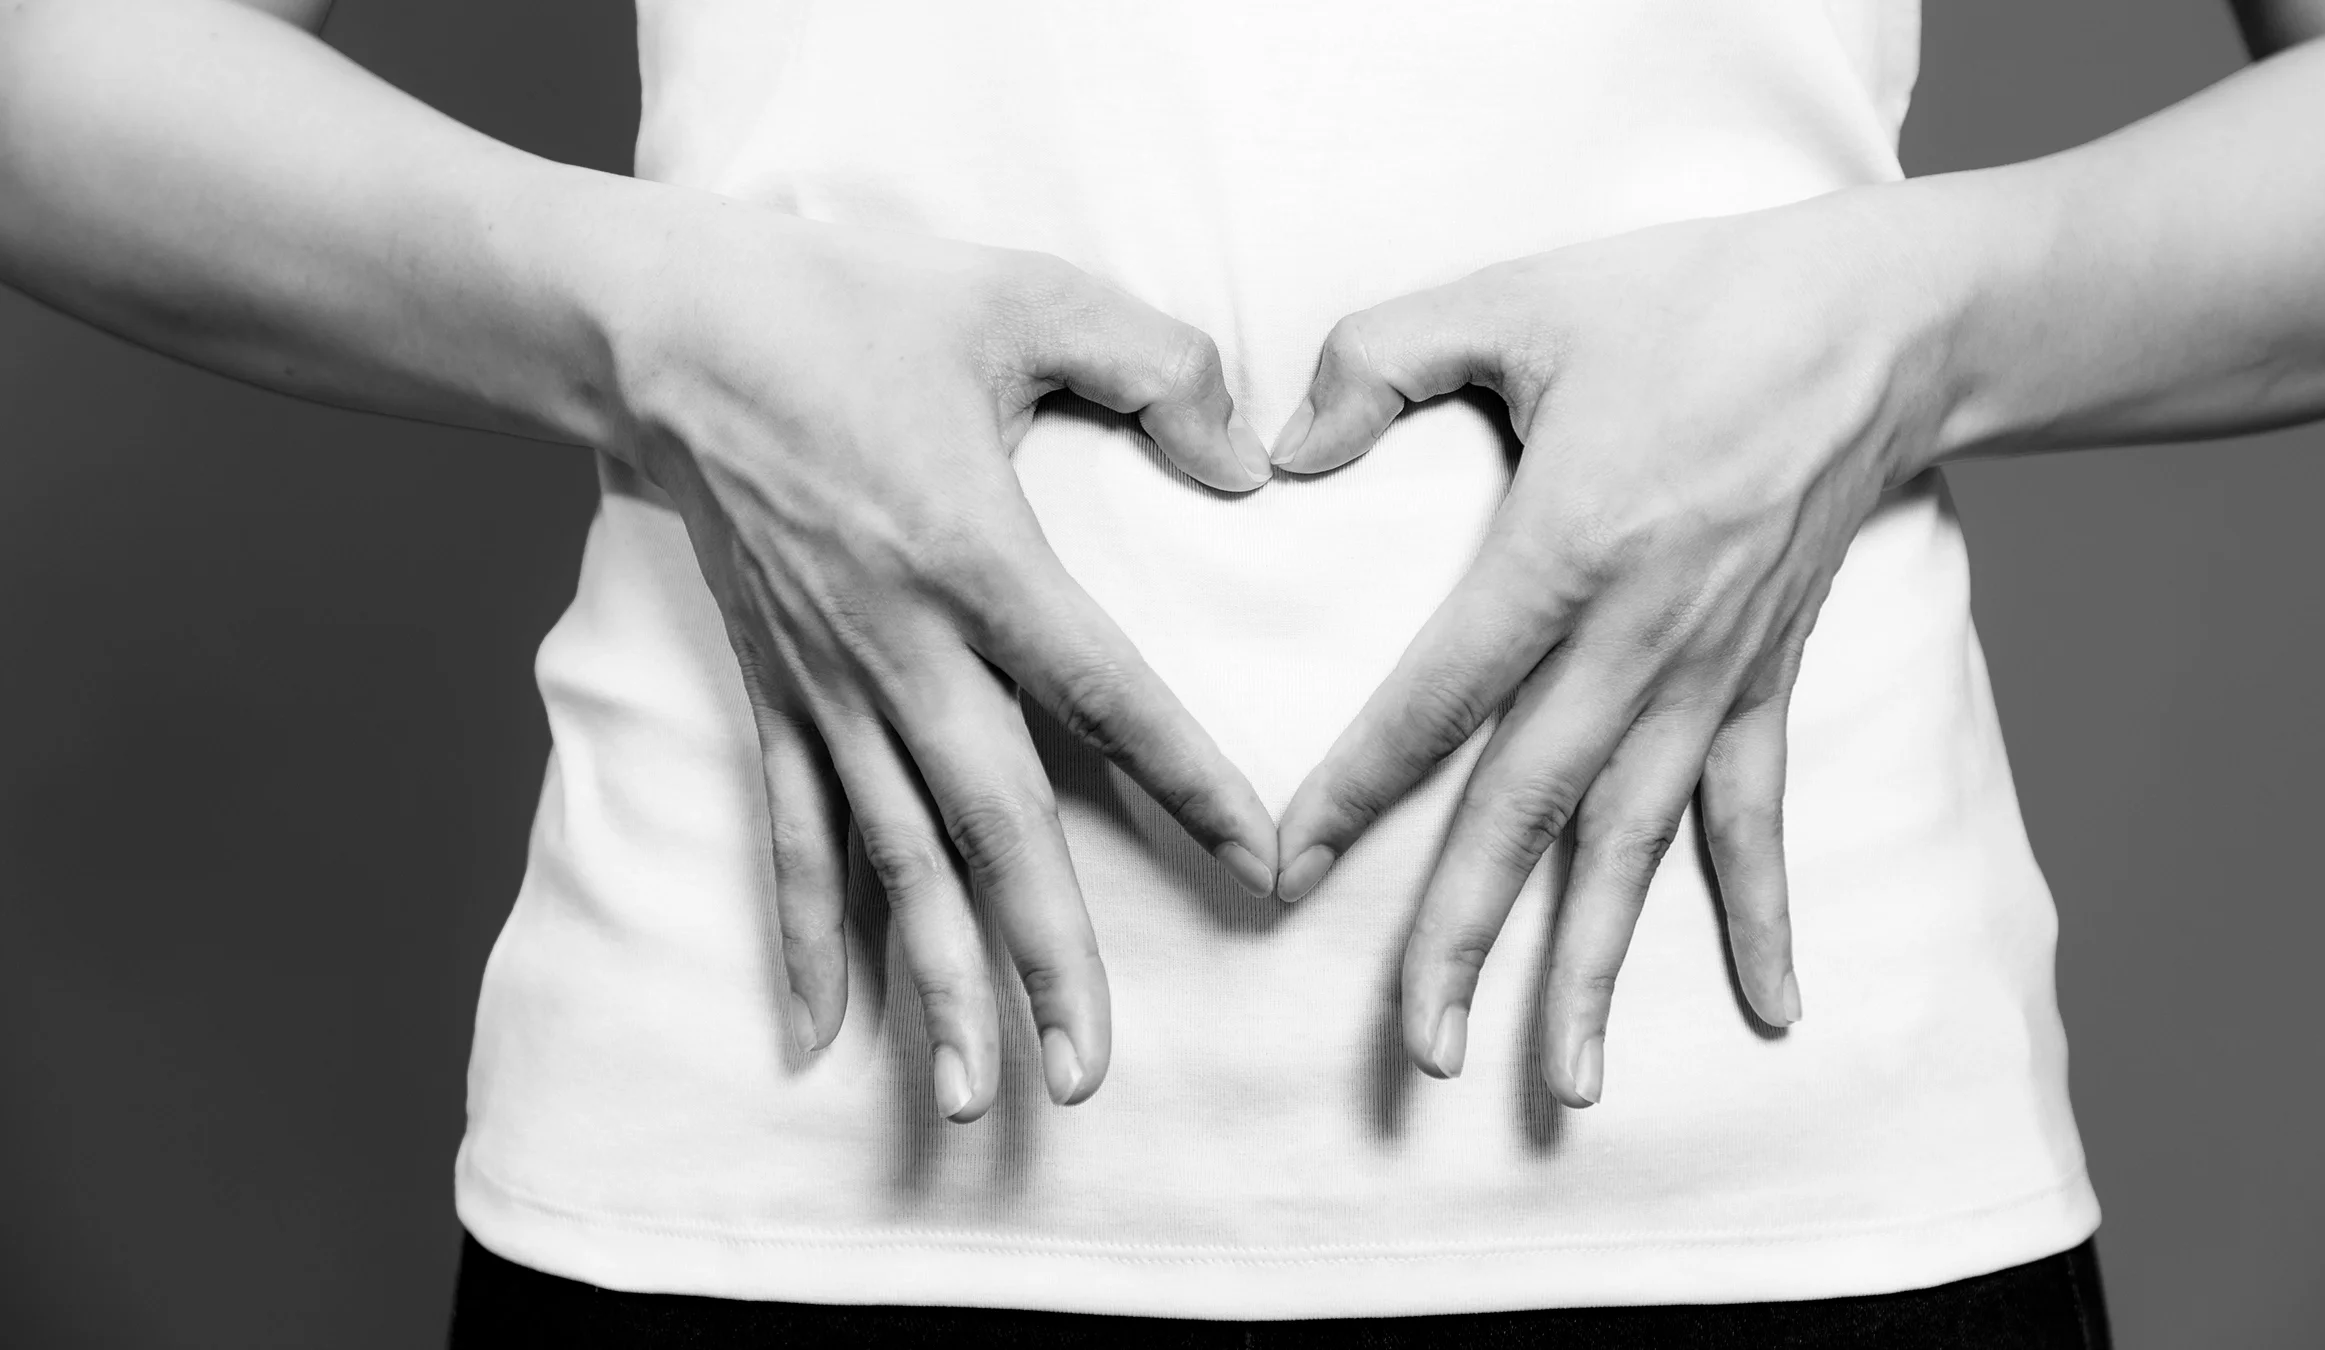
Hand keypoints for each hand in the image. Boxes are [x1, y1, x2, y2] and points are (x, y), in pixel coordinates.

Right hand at [607, 205, 1279, 1122]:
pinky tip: (822, 1032)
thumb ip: (1157, 366)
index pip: (1103, 694)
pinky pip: (793, 832)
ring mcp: (825, 685)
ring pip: (892, 858)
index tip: (1262, 867)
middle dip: (1042, 957)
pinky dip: (808, 933)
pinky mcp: (773, 693)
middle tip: (1085, 1077)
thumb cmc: (848, 303)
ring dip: (935, 982)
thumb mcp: (1022, 295)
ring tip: (976, 1098)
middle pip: (988, 826)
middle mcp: (896, 646)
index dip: (1187, 783)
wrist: (662, 327)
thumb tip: (1248, 464)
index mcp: (971, 554)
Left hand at [1270, 197, 1949, 1106]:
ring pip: (1638, 844)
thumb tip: (1284, 450)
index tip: (1284, 873)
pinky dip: (1761, 915)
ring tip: (1566, 1083)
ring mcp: (1712, 674)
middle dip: (1468, 937)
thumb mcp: (1519, 296)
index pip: (1435, 700)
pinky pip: (1758, 817)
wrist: (1881, 321)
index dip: (1354, 790)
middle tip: (1420, 1052)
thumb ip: (1380, 357)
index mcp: (1565, 550)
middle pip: (1532, 811)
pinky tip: (1773, 1013)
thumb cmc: (1692, 301)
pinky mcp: (1766, 679)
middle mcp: (1639, 638)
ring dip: (1599, 966)